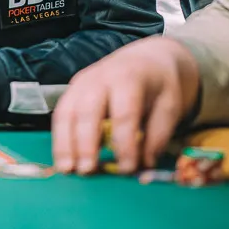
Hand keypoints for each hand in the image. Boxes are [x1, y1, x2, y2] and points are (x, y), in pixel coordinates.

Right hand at [51, 36, 200, 174]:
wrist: (146, 58)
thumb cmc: (159, 85)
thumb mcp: (170, 107)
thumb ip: (158, 136)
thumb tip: (144, 165)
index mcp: (130, 78)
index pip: (124, 113)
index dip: (124, 143)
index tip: (127, 168)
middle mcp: (101, 77)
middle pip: (88, 110)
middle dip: (85, 142)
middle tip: (87, 171)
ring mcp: (82, 82)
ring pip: (67, 112)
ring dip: (64, 142)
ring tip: (67, 169)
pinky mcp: (72, 89)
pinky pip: (61, 114)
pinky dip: (59, 138)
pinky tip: (63, 158)